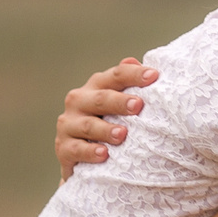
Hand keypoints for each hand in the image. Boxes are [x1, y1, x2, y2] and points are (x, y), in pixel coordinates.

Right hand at [55, 59, 156, 178]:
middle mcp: (79, 101)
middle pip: (101, 99)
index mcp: (96, 86)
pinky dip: (90, 151)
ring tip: (122, 134)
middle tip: (138, 105)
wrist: (79, 156)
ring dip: (106, 130)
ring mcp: (69, 124)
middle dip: (120, 102)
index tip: (154, 76)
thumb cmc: (106, 124)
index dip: (134, 74)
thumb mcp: (116, 105)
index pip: (116, 76)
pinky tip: (103, 154)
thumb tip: (133, 59)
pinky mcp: (63, 148)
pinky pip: (76, 149)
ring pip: (88, 125)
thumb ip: (126, 84)